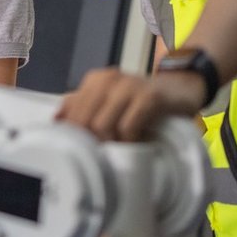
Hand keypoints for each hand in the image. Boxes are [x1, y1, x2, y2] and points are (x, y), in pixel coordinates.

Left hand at [56, 67, 203, 142]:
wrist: (180, 88)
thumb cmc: (141, 102)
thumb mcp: (110, 102)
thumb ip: (84, 107)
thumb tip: (56, 122)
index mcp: (94, 80)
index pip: (70, 113)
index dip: (74, 137)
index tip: (83, 153)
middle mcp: (107, 79)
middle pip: (83, 121)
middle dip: (91, 143)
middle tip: (104, 156)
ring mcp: (128, 86)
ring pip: (101, 125)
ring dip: (110, 144)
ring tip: (121, 149)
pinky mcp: (149, 97)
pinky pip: (127, 126)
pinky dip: (129, 140)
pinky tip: (136, 143)